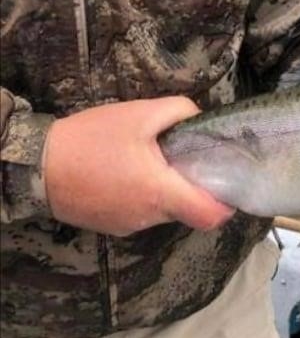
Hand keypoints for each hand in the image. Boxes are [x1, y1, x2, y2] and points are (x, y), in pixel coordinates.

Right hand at [44, 97, 234, 235]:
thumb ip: (179, 111)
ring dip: (167, 190)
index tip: (225, 179)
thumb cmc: (90, 140)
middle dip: (194, 188)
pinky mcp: (113, 226)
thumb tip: (199, 119)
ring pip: (166, 212)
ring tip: (152, 162)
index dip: (226, 201)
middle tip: (187, 159)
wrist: (35, 166)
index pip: (211, 216)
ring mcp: (130, 225)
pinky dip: (145, 197)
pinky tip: (129, 173)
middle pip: (190, 210)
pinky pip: (142, 213)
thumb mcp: (139, 114)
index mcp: (161, 193)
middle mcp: (150, 217)